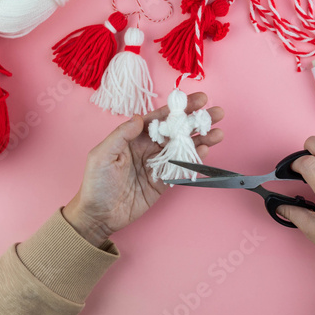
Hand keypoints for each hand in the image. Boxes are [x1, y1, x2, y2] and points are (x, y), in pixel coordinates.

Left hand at [63, 93, 223, 246]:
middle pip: (176, 131)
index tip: (196, 100)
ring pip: (183, 148)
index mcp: (134, 138)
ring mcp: (157, 165)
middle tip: (216, 113)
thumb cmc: (96, 183)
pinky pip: (181, 169)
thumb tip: (140, 118)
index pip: (159, 119)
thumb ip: (122, 135)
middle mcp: (148, 148)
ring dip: (201, 140)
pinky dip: (194, 160)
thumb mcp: (102, 155)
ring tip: (218, 133)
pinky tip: (205, 151)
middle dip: (197, 121)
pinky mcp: (163, 182)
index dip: (178, 108)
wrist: (98, 214)